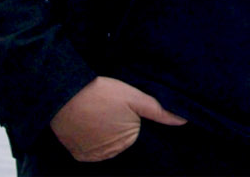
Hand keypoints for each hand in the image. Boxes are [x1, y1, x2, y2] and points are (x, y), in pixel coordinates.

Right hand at [49, 77, 186, 162]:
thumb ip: (159, 111)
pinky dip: (88, 138)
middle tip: (106, 108)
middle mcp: (111, 153)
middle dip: (116, 126)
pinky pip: (88, 149)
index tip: (119, 108)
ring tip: (96, 114)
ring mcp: (92, 155)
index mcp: (128, 141)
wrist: (65, 94)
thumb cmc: (102, 93)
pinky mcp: (77, 154)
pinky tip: (86, 123)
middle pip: (119, 140)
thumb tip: (183, 121)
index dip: (128, 118)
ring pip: (104, 144)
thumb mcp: (135, 97)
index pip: (134, 132)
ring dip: (101, 133)